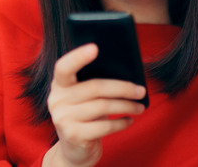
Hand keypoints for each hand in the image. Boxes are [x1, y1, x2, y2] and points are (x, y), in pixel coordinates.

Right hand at [43, 44, 145, 166]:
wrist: (75, 149)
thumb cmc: (85, 116)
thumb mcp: (85, 98)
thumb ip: (95, 84)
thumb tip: (127, 74)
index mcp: (59, 84)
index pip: (64, 66)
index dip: (78, 56)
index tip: (95, 47)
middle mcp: (56, 99)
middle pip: (94, 87)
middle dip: (122, 88)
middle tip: (141, 90)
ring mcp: (63, 118)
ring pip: (102, 106)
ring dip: (126, 106)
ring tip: (140, 107)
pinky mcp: (73, 136)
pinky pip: (104, 126)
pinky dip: (121, 123)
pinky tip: (129, 120)